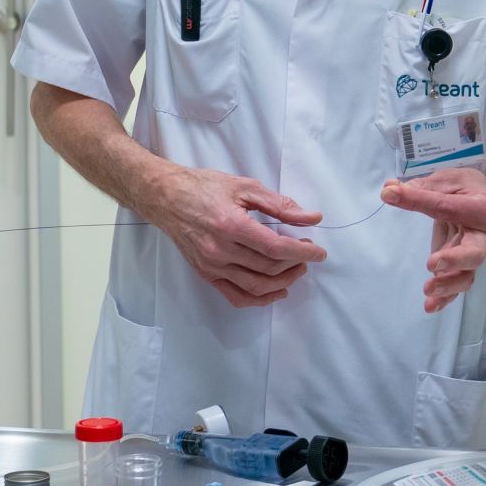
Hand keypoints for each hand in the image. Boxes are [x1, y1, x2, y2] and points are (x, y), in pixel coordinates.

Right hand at [145, 164, 324, 308]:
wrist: (166, 197)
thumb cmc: (204, 187)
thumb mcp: (244, 186)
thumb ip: (280, 205)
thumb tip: (312, 218)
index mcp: (232, 225)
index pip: (276, 248)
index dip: (303, 253)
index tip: (320, 252)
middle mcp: (221, 250)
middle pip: (269, 268)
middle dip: (295, 264)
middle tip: (307, 254)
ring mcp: (212, 266)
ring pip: (256, 286)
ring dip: (282, 282)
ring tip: (296, 270)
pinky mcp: (206, 274)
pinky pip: (236, 296)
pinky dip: (259, 299)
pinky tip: (276, 290)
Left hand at [380, 168, 485, 312]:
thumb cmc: (468, 189)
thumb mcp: (448, 181)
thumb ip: (422, 188)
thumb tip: (390, 191)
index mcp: (485, 209)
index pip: (449, 207)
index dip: (419, 201)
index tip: (392, 195)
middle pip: (474, 253)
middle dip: (454, 260)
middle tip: (433, 263)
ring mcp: (476, 255)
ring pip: (467, 276)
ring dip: (447, 285)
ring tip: (427, 289)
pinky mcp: (463, 267)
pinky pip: (457, 284)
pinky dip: (445, 297)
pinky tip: (431, 306)